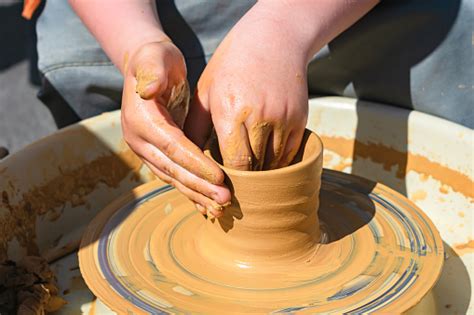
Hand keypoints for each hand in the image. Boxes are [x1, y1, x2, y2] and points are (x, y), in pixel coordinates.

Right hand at [122, 41, 230, 216]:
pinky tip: (206, 205)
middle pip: (173, 169)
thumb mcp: (155, 58)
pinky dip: (191, 191)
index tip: (220, 177)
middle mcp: (139, 140)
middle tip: (226, 200)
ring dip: (197, 194)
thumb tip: (147, 91)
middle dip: (200, 186)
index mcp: (141, 120)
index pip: (172, 147)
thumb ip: (152, 72)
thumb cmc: (157, 60)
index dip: (196, 163)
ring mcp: (146, 150)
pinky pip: (175, 176)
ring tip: (220, 208)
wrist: (148, 67)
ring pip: (174, 178)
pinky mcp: (158, 154)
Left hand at [185, 6, 308, 170]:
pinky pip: (290, 153)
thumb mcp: (206, 91)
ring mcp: (283, 119)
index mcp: (231, 112)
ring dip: (263, 172)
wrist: (273, 39)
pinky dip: (279, 162)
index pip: (235, 162)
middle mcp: (259, 118)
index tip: (223, 185)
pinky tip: (268, 160)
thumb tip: (186, 156)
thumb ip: (195, 126)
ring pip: (275, 163)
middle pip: (255, 166)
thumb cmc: (232, 65)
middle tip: (236, 186)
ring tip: (251, 175)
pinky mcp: (299, 119)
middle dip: (245, 179)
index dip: (230, 179)